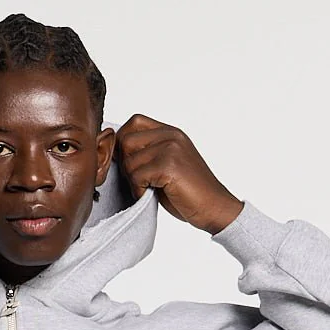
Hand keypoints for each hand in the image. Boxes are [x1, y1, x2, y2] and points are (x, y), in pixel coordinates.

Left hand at [114, 114, 242, 234]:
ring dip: (132, 181)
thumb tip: (114, 152)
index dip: (124, 142)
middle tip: (138, 181)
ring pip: (129, 162)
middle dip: (124, 164)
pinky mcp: (169, 166)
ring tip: (147, 189)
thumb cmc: (189, 192)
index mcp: (171, 133)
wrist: (214, 207)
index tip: (129, 164)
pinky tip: (150, 195)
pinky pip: (137, 176)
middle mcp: (171, 136)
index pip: (134, 122)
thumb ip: (147, 153)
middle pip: (126, 141)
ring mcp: (171, 149)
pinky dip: (138, 191)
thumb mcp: (167, 165)